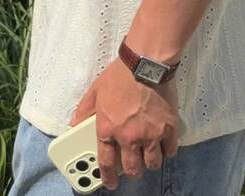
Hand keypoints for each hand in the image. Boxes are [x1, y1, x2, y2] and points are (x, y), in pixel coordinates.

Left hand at [70, 58, 178, 190]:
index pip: (105, 163)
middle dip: (132, 171)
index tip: (110, 183)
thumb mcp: (95, 90)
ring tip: (149, 155)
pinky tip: (164, 144)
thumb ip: (84, 109)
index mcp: (108, 129)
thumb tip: (74, 122)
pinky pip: (170, 150)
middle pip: (132, 168)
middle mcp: (129, 137)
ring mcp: (150, 134)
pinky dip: (167, 150)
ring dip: (150, 162)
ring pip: (152, 163)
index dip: (107, 177)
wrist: (145, 63)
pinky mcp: (168, 128)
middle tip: (133, 166)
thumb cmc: (120, 74)